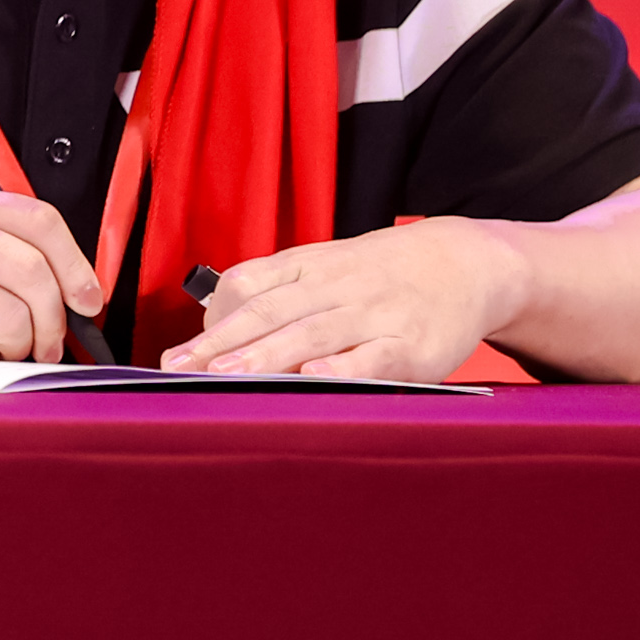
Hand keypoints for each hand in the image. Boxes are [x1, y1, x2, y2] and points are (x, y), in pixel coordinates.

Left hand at [160, 216, 521, 379]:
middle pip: (270, 311)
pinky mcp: (411, 343)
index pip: (248, 287)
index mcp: (309, 266)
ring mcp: (374, 312)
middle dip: (223, 343)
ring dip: (267, 354)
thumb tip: (215, 322)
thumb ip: (277, 290)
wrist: (464, 262)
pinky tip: (315, 377)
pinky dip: (343, 366)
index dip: (210, 321)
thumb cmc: (381, 274)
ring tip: (227, 374)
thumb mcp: (326, 267)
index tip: (175, 354)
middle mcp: (335, 285)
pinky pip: (372, 355)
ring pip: (312, 331)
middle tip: (181, 368)